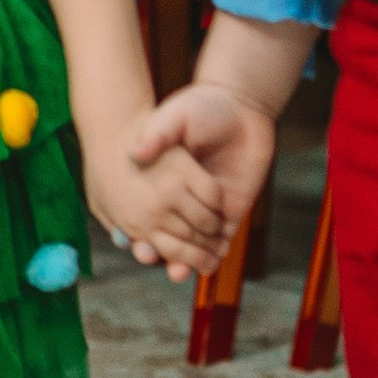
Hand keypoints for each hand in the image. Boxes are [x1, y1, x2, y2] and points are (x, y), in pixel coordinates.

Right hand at [119, 81, 281, 276]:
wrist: (239, 105)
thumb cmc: (199, 108)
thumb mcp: (173, 118)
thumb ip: (157, 134)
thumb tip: (137, 152)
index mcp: (163, 181)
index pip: (149, 217)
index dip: (143, 235)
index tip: (138, 247)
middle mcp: (182, 198)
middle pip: (172, 236)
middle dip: (165, 254)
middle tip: (157, 264)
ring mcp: (208, 205)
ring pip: (197, 242)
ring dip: (189, 261)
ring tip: (179, 272)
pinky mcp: (233, 207)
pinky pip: (224, 235)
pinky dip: (217, 250)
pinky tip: (209, 260)